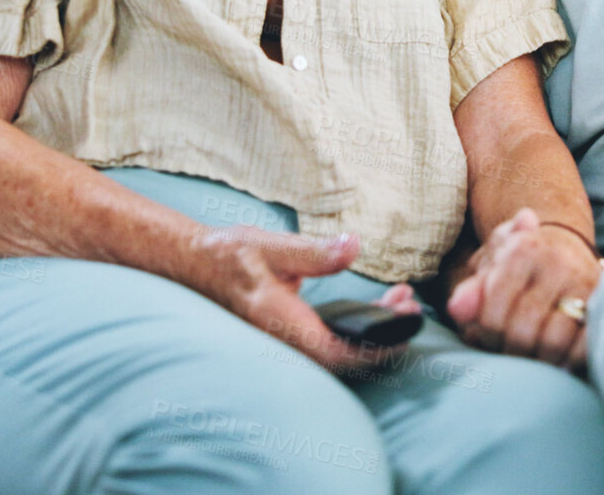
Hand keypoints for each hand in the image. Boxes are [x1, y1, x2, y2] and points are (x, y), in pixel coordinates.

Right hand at [188, 227, 420, 374]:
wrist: (194, 262)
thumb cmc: (228, 254)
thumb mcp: (270, 246)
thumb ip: (313, 251)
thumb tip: (353, 247)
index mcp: (281, 324)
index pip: (337, 354)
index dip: (376, 348)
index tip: (404, 325)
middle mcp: (286, 341)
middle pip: (346, 358)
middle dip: (383, 335)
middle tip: (408, 303)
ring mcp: (288, 340)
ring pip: (340, 350)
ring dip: (373, 329)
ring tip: (399, 299)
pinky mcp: (292, 332)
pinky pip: (331, 341)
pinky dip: (358, 326)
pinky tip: (374, 305)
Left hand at [446, 208, 600, 369]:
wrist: (565, 249)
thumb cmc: (517, 267)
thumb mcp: (489, 270)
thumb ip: (471, 292)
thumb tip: (457, 309)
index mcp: (522, 248)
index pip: (494, 313)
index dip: (486, 336)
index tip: (488, 339)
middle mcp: (556, 261)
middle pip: (522, 332)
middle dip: (511, 352)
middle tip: (510, 352)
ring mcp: (585, 283)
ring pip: (553, 343)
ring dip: (539, 362)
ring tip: (532, 358)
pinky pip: (586, 346)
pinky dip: (570, 361)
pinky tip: (559, 360)